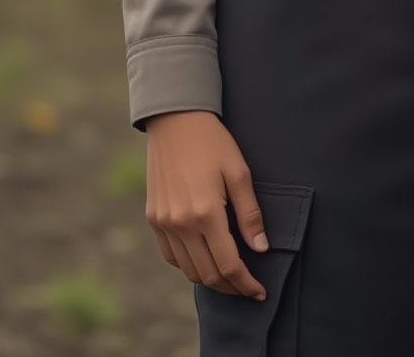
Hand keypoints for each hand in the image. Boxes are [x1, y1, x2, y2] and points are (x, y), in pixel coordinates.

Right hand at [143, 110, 269, 298]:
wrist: (175, 121)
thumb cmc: (213, 143)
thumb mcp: (239, 172)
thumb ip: (250, 214)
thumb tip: (260, 249)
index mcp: (206, 213)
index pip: (229, 265)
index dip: (246, 284)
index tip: (260, 292)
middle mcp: (181, 224)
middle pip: (208, 275)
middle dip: (231, 287)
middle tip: (248, 288)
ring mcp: (163, 223)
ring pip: (188, 270)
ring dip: (210, 279)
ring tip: (229, 275)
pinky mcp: (153, 218)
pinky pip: (171, 256)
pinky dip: (188, 264)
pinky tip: (204, 257)